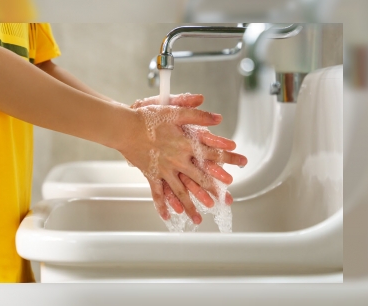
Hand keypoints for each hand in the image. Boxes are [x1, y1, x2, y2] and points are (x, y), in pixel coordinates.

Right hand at [122, 93, 246, 223]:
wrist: (125, 128)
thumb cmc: (148, 118)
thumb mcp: (175, 111)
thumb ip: (198, 115)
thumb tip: (218, 118)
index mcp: (186, 144)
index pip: (213, 153)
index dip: (229, 158)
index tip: (242, 162)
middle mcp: (178, 161)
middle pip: (201, 178)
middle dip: (215, 190)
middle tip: (227, 200)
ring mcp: (165, 170)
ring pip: (181, 192)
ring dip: (191, 206)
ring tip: (199, 219)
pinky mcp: (152, 175)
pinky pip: (157, 193)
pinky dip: (162, 205)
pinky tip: (168, 216)